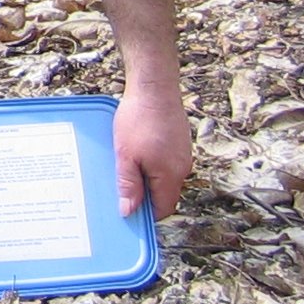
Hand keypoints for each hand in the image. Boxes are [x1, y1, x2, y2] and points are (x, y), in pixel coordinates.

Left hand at [112, 79, 191, 218]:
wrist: (155, 88)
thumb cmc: (138, 120)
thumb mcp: (126, 155)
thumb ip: (129, 185)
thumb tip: (129, 212)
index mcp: (170, 176)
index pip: (163, 208)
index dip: (146, 214)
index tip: (127, 213)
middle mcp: (182, 168)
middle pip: (164, 194)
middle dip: (144, 196)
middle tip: (120, 190)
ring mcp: (182, 154)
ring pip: (164, 177)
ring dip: (146, 178)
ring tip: (124, 170)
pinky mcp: (178, 142)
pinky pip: (165, 162)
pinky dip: (151, 164)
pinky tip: (134, 154)